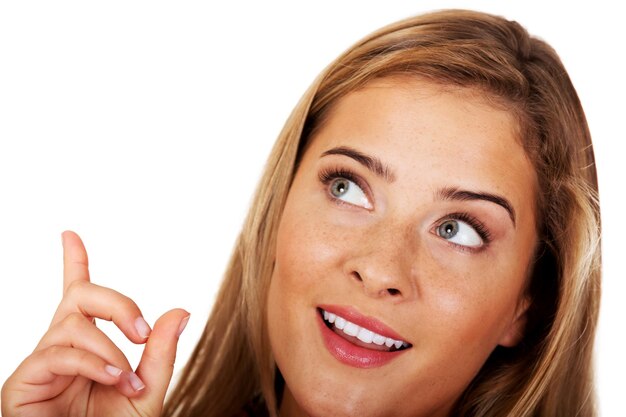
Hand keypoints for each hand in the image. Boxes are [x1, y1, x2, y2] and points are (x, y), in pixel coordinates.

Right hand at [1, 231, 188, 416]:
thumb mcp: (148, 392)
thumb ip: (161, 354)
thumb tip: (181, 312)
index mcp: (88, 346)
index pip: (79, 295)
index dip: (74, 262)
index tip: (69, 235)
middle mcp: (62, 348)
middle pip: (79, 296)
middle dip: (117, 303)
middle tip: (141, 330)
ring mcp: (42, 364)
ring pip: (73, 324)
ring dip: (109, 349)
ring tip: (127, 379)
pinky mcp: (24, 384)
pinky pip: (58, 353)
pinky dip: (92, 362)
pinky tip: (112, 379)